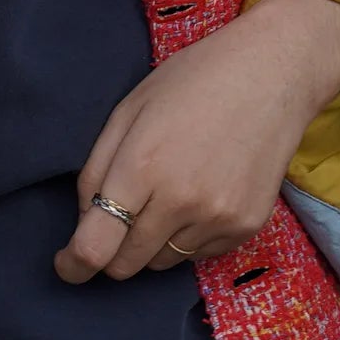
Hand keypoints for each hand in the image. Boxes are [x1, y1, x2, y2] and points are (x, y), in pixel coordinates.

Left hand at [54, 0, 339, 284]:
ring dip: (152, 242)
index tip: (67, 265)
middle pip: (126, 265)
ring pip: (162, 262)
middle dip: (111, 252)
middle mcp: (180, 201)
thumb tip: (85, 222)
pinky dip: (188, 236)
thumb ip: (95, 171)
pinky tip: (199, 195)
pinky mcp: (246, 226)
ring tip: (167, 194)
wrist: (273, 74)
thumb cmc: (192, 82)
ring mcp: (218, 218)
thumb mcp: (127, 112)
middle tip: (115, 223)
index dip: (73, 265)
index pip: (95, 247)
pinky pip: (199, 254)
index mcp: (140, 167)